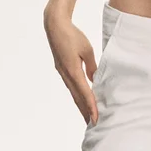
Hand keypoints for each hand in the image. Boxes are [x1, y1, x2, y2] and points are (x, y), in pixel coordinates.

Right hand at [43, 11, 99, 125]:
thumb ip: (91, 65)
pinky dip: (77, 94)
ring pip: (73, 92)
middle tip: (92, 123)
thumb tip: (94, 79)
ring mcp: (62, 72)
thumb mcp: (87, 49)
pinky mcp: (62, 69)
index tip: (95, 117)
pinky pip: (71, 85)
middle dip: (85, 110)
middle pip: (77, 96)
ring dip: (80, 104)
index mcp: (72, 69)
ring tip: (87, 115)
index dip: (90, 105)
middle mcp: (66, 74)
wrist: (55, 26)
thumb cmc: (72, 35)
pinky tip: (81, 97)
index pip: (84, 91)